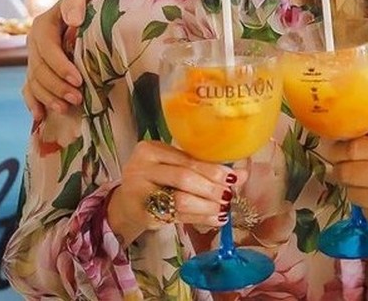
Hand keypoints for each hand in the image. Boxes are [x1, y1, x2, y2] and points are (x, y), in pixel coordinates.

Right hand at [23, 0, 90, 119]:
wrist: (85, 12)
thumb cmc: (86, 4)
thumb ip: (75, 2)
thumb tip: (73, 19)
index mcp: (42, 25)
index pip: (47, 49)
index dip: (60, 66)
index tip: (78, 79)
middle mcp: (34, 43)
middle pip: (39, 70)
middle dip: (57, 86)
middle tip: (77, 98)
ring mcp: (33, 58)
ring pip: (34, 82)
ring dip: (48, 97)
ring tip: (67, 108)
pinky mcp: (36, 71)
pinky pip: (28, 89)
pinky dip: (33, 103)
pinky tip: (41, 116)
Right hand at [107, 141, 246, 243]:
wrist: (126, 204)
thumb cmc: (156, 180)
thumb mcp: (172, 166)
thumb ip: (202, 167)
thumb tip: (242, 173)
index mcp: (150, 149)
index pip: (187, 159)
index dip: (213, 169)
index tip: (234, 177)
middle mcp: (140, 168)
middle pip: (184, 178)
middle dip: (212, 188)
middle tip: (230, 194)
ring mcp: (139, 192)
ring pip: (180, 199)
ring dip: (208, 206)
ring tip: (224, 208)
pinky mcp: (142, 214)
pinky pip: (177, 216)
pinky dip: (200, 218)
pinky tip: (215, 218)